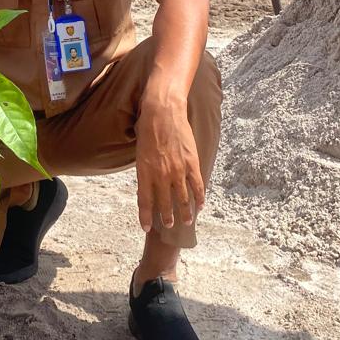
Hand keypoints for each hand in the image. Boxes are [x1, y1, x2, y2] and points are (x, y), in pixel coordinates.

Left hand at [135, 102, 203, 232]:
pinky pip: (197, 186)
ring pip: (182, 199)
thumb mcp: (139, 152)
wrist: (163, 112)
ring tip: (186, 221)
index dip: (145, 217)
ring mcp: (177, 170)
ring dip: (184, 212)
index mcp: (144, 172)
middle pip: (164, 204)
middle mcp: (160, 175)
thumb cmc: (147, 129)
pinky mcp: (192, 164)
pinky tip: (199, 206)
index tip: (146, 227)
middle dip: (166, 218)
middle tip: (168, 226)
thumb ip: (145, 171)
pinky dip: (199, 198)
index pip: (144, 201)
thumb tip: (148, 186)